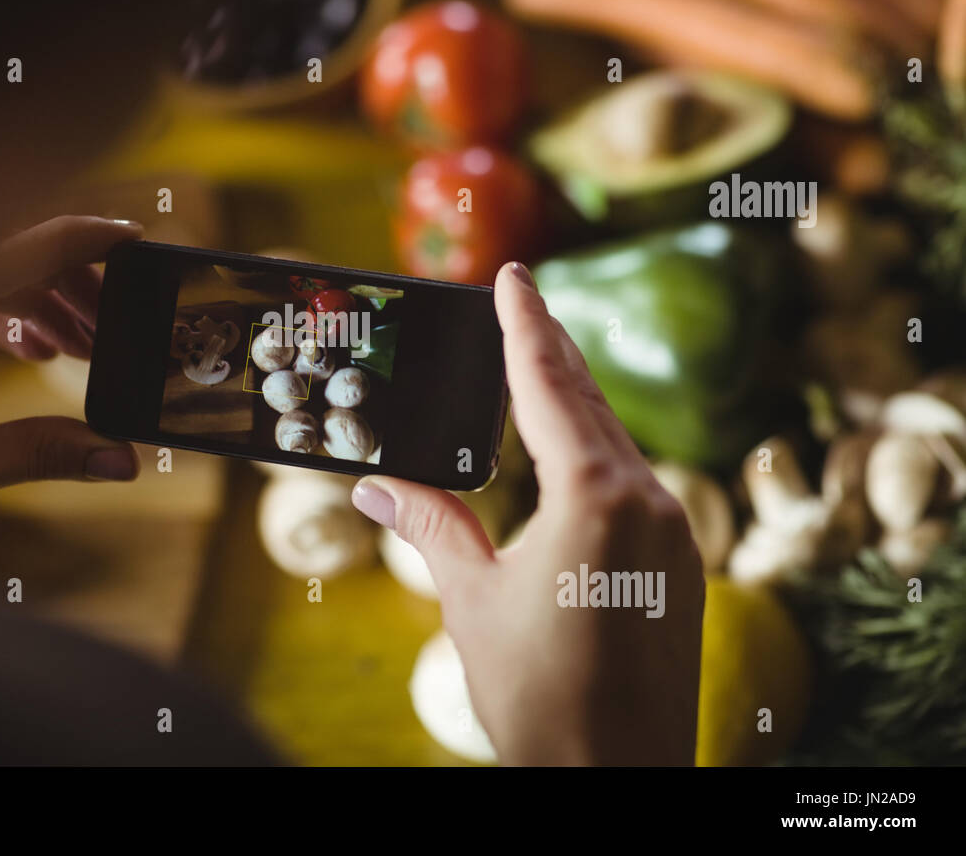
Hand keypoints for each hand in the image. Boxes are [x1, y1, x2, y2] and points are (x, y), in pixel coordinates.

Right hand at [351, 262, 703, 764]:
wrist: (617, 778)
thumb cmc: (541, 696)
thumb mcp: (471, 600)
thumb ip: (432, 525)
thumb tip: (374, 485)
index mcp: (592, 495)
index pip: (548, 385)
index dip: (525, 324)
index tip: (514, 275)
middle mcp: (646, 499)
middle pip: (589, 402)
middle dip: (552, 350)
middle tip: (523, 303)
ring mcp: (672, 531)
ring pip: (617, 441)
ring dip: (575, 402)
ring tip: (537, 370)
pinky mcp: (679, 563)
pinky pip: (635, 482)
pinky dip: (595, 453)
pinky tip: (571, 457)